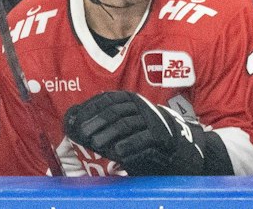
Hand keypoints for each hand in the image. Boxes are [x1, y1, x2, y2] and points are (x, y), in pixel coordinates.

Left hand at [64, 91, 211, 176]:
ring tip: (96, 143)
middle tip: (83, 134)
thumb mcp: (126, 124)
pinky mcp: (162, 136)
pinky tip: (118, 152)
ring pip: (126, 124)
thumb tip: (73, 117)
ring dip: (108, 134)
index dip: (91, 108)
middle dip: (96, 122)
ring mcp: (152, 120)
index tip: (77, 120)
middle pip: (114, 111)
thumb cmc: (143, 135)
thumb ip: (104, 121)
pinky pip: (143, 139)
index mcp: (130, 100)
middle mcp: (141, 106)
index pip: (107, 99)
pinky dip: (129, 145)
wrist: (179, 145)